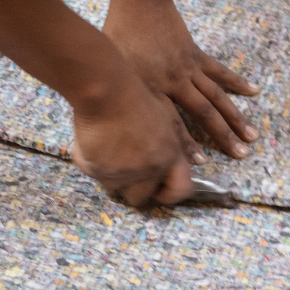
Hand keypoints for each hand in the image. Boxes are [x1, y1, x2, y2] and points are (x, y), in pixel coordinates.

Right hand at [70, 71, 195, 206]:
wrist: (106, 91)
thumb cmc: (138, 95)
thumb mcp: (167, 117)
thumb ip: (179, 142)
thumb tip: (199, 161)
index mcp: (170, 156)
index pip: (180, 190)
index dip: (169, 194)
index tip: (159, 191)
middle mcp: (148, 171)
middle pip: (140, 198)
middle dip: (133, 187)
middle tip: (125, 170)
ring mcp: (121, 174)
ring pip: (114, 187)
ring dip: (111, 174)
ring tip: (107, 150)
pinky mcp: (96, 171)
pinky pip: (92, 173)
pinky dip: (90, 161)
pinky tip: (91, 141)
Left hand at [102, 0, 259, 160]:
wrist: (140, 3)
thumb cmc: (119, 36)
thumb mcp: (115, 69)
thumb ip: (123, 94)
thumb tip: (118, 119)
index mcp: (151, 89)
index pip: (171, 122)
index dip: (185, 144)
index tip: (200, 162)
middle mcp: (174, 82)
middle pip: (203, 113)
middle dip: (222, 135)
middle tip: (241, 154)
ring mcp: (188, 68)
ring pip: (216, 96)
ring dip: (235, 116)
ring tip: (252, 135)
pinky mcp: (195, 55)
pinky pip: (218, 72)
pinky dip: (236, 82)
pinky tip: (253, 91)